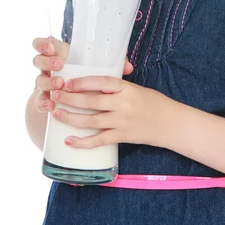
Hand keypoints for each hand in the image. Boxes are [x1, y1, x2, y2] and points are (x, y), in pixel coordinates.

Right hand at [32, 36, 133, 112]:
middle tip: (59, 64)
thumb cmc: (87, 76)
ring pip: (39, 81)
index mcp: (59, 54)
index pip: (43, 44)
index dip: (43, 44)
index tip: (51, 46)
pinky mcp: (45, 100)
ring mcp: (45, 84)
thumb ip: (110, 63)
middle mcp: (48, 68)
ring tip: (59, 84)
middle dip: (47, 61)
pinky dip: (43, 104)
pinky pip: (39, 102)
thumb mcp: (96, 66)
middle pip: (38, 61)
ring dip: (48, 83)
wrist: (75, 98)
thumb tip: (129, 67)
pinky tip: (50, 107)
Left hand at [49, 75, 165, 148]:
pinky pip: (99, 140)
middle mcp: (124, 104)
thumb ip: (116, 87)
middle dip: (70, 99)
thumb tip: (92, 82)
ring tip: (56, 114)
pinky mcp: (122, 136)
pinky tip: (69, 141)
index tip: (67, 82)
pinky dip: (83, 142)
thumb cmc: (152, 102)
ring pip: (92, 121)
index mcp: (127, 88)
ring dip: (71, 118)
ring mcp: (122, 122)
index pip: (102, 82)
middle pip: (92, 102)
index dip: (83, 82)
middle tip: (54, 96)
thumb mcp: (136, 88)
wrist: (170, 123)